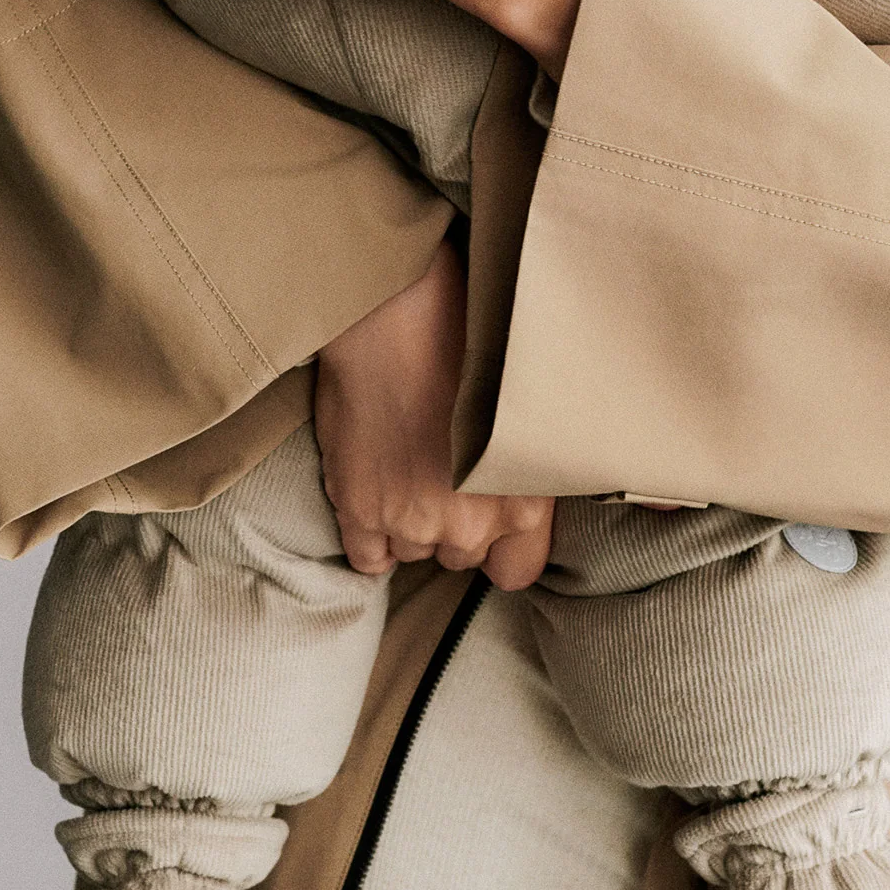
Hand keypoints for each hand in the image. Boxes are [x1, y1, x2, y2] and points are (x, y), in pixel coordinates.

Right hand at [313, 241, 553, 591]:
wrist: (400, 319)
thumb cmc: (469, 349)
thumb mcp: (527, 413)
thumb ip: (529, 469)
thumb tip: (527, 498)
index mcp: (524, 502)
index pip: (518, 569)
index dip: (501, 547)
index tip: (490, 522)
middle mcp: (471, 523)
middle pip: (462, 556)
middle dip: (453, 523)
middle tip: (442, 472)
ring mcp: (412, 520)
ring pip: (414, 551)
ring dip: (409, 523)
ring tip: (406, 467)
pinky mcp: (360, 509)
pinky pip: (368, 559)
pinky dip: (371, 537)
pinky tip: (375, 498)